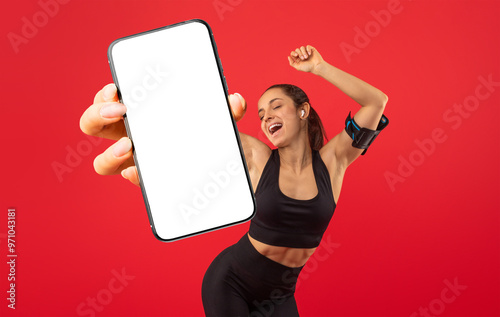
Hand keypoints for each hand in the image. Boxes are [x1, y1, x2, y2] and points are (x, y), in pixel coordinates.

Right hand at [80, 84, 246, 185]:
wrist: (230, 166)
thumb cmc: (212, 135)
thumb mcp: (219, 119)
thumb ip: (227, 109)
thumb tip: (235, 101)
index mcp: (140, 113)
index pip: (109, 100)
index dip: (104, 95)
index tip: (116, 90)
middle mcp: (131, 135)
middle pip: (93, 124)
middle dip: (97, 114)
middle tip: (120, 110)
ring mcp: (137, 161)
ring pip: (104, 162)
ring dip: (109, 154)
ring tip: (129, 147)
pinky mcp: (149, 182)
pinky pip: (132, 180)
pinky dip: (132, 175)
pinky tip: (139, 171)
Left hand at [288, 45, 324, 73]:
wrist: (316, 66)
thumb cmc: (308, 68)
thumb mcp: (298, 67)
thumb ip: (292, 63)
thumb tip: (288, 56)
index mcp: (298, 58)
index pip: (293, 53)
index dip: (293, 53)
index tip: (296, 55)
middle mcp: (302, 54)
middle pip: (297, 49)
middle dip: (299, 53)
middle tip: (303, 58)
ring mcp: (306, 51)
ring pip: (302, 47)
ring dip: (303, 52)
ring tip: (306, 57)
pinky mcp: (311, 49)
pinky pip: (307, 46)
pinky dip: (308, 49)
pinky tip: (310, 54)